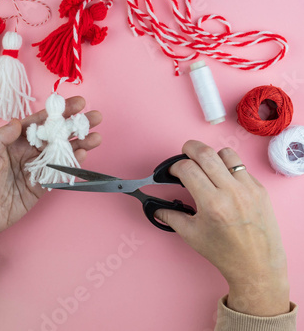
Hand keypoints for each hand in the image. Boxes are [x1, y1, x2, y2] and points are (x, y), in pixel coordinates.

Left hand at [0, 97, 101, 250]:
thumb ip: (0, 139)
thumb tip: (18, 122)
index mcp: (12, 142)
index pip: (37, 123)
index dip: (56, 112)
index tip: (74, 104)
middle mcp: (26, 152)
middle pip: (54, 135)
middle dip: (75, 125)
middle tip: (94, 117)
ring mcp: (35, 169)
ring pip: (61, 152)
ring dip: (79, 144)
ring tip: (96, 137)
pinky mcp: (41, 186)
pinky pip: (59, 173)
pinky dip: (72, 164)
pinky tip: (83, 155)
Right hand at [156, 141, 289, 316]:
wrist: (256, 265)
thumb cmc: (224, 252)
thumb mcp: (191, 235)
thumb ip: (169, 216)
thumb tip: (154, 207)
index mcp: (212, 204)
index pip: (187, 168)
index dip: (174, 166)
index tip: (171, 172)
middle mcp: (231, 192)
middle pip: (206, 153)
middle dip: (189, 148)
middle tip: (184, 154)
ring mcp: (248, 188)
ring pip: (226, 154)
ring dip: (211, 155)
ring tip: (205, 167)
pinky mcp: (260, 189)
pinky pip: (241, 166)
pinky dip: (228, 167)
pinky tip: (222, 180)